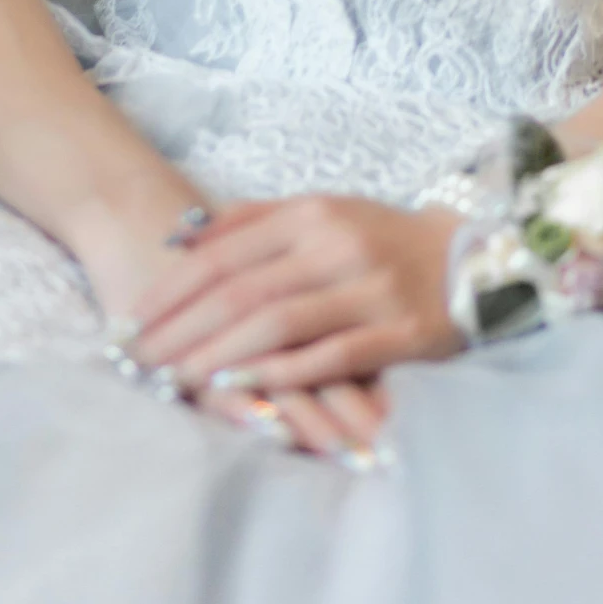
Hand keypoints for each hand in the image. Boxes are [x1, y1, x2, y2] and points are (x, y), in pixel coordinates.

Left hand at [129, 194, 463, 396]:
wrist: (470, 258)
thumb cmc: (379, 239)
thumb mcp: (321, 212)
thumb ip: (255, 221)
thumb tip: (183, 238)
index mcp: (312, 212)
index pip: (224, 252)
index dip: (173, 289)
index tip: (132, 319)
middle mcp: (336, 245)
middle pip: (243, 290)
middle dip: (182, 329)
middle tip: (139, 360)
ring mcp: (368, 288)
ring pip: (279, 322)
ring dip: (221, 355)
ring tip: (176, 379)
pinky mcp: (398, 332)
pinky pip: (330, 356)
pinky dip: (282, 375)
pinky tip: (244, 390)